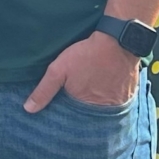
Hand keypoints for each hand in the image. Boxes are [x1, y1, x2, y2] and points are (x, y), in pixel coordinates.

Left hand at [24, 32, 140, 113]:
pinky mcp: (129, 93)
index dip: (68, 111)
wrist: (117, 40)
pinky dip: (110, 95)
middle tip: (80, 93)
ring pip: (104, 107)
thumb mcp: (58, 70)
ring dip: (98, 101)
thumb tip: (28, 109)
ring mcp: (119, 102)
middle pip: (90, 113)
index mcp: (86, 108)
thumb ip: (44, 90)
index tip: (64, 103)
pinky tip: (104, 85)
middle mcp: (105, 109)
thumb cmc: (86, 55)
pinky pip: (117, 99)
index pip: (74, 117)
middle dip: (83, 107)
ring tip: (92, 88)